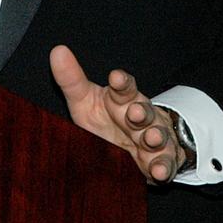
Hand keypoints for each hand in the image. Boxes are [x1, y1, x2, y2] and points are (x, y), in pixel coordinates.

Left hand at [50, 44, 185, 183]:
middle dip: (140, 111)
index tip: (115, 77)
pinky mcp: (161, 160)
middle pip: (143, 111)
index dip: (121, 82)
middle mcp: (141, 116)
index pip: (124, 87)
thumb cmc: (106, 118)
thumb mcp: (85, 100)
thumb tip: (57, 51)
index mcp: (122, 99)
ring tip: (152, 138)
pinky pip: (165, 164)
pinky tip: (160, 171)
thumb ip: (71, 80)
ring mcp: (154, 138)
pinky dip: (164, 167)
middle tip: (134, 112)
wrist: (132, 145)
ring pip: (158, 136)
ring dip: (156, 137)